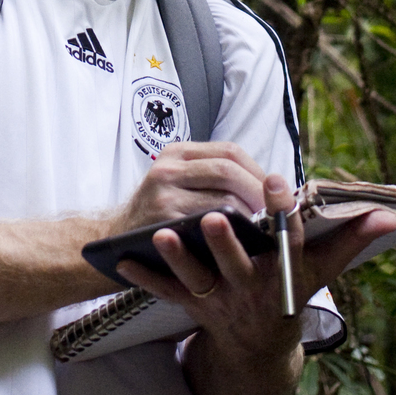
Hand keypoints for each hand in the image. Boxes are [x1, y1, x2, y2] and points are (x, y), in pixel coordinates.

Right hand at [109, 141, 279, 233]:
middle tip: (277, 211)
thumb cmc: (161, 216)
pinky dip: (231, 231)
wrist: (119, 242)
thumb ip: (213, 178)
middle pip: (228, 169)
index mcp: (179, 154)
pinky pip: (208, 223)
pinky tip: (242, 240)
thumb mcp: (180, 184)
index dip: (258, 171)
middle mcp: (169, 167)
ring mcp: (163, 192)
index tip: (276, 191)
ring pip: (221, 197)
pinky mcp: (163, 220)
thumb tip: (269, 186)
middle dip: (258, 191)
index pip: (230, 152)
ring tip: (264, 226)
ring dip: (249, 214)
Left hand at [114, 199, 395, 358]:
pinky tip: (121, 261)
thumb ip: (351, 240)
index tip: (276, 181)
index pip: (287, 239)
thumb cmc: (292, 294)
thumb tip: (390, 215)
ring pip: (196, 281)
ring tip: (161, 235)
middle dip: (225, 243)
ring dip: (178, 259)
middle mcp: (252, 287)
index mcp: (284, 273)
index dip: (281, 211)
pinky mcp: (193, 308)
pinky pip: (166, 295)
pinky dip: (143, 279)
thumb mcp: (323, 272)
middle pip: (237, 264)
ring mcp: (220, 301)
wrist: (260, 351)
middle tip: (212, 216)